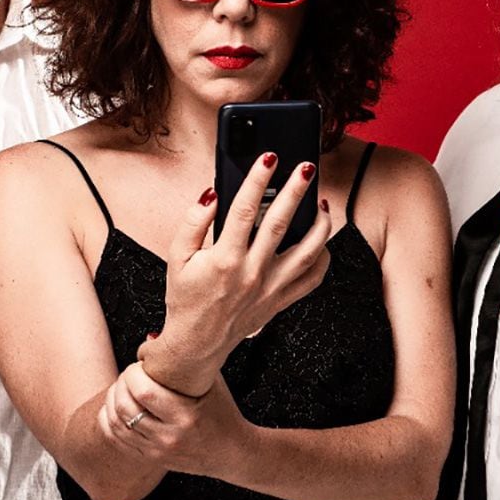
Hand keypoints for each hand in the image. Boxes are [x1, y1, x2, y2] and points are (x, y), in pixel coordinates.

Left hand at [97, 363, 253, 480]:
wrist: (231, 452)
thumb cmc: (223, 412)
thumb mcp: (212, 383)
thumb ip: (185, 360)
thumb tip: (150, 339)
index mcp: (186, 416)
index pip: (144, 391)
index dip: (133, 373)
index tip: (140, 365)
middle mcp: (169, 436)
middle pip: (125, 406)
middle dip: (121, 383)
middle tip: (129, 374)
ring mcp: (158, 450)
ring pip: (116, 423)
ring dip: (112, 400)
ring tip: (122, 387)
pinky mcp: (150, 458)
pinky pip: (117, 439)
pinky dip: (109, 420)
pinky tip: (115, 407)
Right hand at [137, 152, 333, 392]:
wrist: (197, 343)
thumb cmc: (185, 297)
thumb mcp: (176, 257)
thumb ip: (192, 223)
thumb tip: (212, 194)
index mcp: (225, 259)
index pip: (245, 209)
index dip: (258, 179)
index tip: (269, 156)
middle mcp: (252, 273)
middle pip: (282, 223)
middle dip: (296, 191)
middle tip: (307, 167)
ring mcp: (271, 288)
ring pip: (308, 252)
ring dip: (320, 224)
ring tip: (322, 202)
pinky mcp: (281, 301)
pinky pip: (313, 279)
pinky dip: (323, 258)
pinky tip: (321, 240)